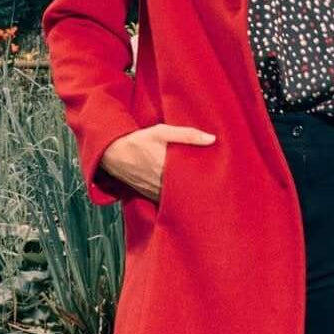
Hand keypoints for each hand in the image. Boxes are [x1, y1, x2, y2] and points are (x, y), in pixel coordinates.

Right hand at [99, 123, 216, 202]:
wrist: (113, 152)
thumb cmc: (138, 141)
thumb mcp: (162, 132)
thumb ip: (187, 135)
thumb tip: (211, 138)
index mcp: (167, 168)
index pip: (192, 182)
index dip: (206, 186)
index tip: (220, 186)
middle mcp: (160, 184)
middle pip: (186, 194)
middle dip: (199, 195)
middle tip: (216, 194)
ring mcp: (153, 192)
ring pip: (175, 201)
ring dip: (187, 199)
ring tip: (203, 199)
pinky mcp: (148, 194)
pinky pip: (164, 202)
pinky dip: (174, 202)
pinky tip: (184, 200)